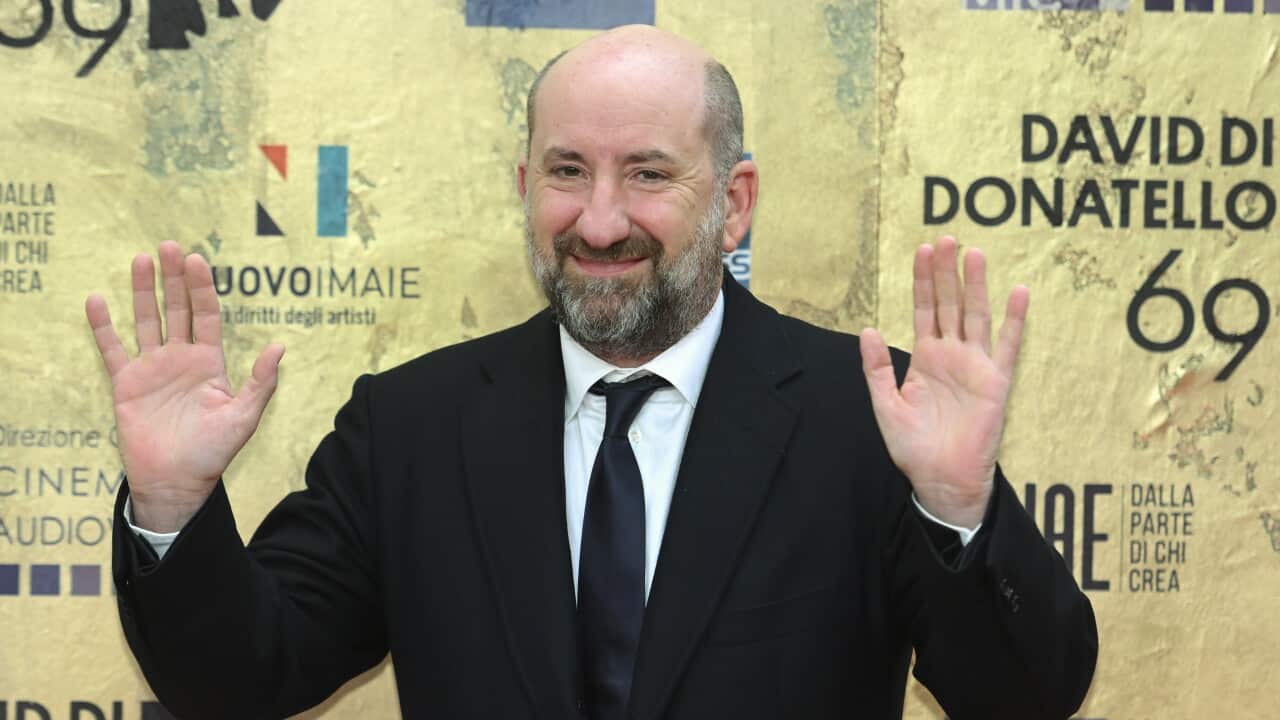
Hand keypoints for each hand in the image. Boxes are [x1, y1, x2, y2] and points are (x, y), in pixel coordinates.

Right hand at [85, 242, 283, 531]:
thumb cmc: (213, 452)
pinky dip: (103, 327)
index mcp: (210, 362)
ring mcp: (153, 368)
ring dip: (142, 291)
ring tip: (140, 259)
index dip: (201, 289)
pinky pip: (113, 349)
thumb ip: (261, 382)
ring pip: (146, 320)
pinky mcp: (126, 383)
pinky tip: (97, 300)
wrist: (177, 481)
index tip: (196, 261)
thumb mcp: (244, 416)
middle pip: (177, 309)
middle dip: (173, 278)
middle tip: (169, 245)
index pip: (206, 316)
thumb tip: (281, 347)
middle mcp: (181, 359)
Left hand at [859, 237, 1027, 528]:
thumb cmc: (913, 446)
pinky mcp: (996, 381)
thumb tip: (867, 329)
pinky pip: (1007, 345)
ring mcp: (975, 365)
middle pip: (950, 304)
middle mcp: (951, 355)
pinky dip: (1014, 319)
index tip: (922, 250)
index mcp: (924, 358)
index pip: (924, 310)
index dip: (923, 281)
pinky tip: (1018, 292)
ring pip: (976, 316)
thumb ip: (876, 368)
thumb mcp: (886, 405)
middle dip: (947, 272)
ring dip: (975, 285)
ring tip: (974, 253)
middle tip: (946, 238)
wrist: (940, 479)